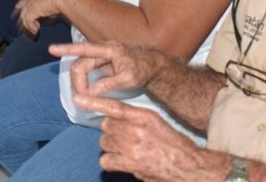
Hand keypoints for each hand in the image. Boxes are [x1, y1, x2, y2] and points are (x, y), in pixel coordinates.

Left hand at [14, 0, 78, 34]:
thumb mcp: (59, 0)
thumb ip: (52, 7)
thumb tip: (52, 15)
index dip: (23, 4)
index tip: (18, 7)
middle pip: (22, 6)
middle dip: (20, 15)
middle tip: (20, 24)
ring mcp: (32, 2)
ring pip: (23, 15)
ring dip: (27, 25)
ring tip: (32, 31)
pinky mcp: (32, 10)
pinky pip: (28, 21)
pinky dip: (31, 27)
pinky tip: (36, 31)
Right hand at [50, 41, 163, 97]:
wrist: (153, 65)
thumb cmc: (144, 70)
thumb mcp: (130, 79)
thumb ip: (109, 84)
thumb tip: (90, 93)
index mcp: (110, 49)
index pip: (85, 48)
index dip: (67, 49)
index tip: (51, 49)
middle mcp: (103, 49)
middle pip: (80, 63)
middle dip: (77, 81)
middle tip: (82, 99)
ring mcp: (101, 55)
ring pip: (81, 67)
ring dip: (79, 82)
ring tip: (84, 97)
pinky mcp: (101, 62)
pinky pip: (86, 69)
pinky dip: (83, 81)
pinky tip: (85, 91)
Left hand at [73, 95, 205, 181]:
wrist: (188, 166)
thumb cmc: (173, 144)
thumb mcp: (156, 123)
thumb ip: (135, 118)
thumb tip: (114, 118)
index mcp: (144, 116)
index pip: (114, 106)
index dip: (94, 102)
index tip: (78, 98)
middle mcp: (137, 129)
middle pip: (106, 126)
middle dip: (111, 132)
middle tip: (124, 139)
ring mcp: (132, 147)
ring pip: (105, 142)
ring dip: (112, 147)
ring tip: (126, 151)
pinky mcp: (130, 164)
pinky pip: (106, 160)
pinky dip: (111, 162)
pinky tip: (122, 162)